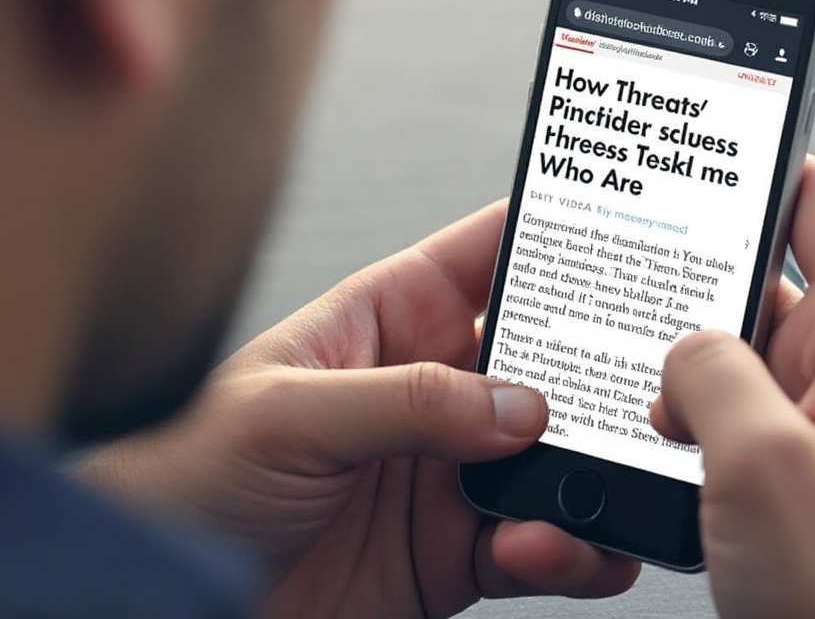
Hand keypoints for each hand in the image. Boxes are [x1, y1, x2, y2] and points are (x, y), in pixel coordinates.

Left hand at [81, 201, 639, 618]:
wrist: (170, 593)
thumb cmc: (190, 472)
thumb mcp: (287, 410)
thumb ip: (404, 400)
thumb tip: (514, 404)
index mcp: (390, 319)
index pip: (487, 256)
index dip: (552, 238)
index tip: (618, 234)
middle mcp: (432, 389)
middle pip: (544, 360)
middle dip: (595, 368)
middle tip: (640, 382)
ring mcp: (451, 470)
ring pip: (554, 456)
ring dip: (589, 469)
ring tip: (594, 484)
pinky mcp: (457, 547)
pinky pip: (537, 542)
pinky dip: (565, 549)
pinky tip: (547, 546)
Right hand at [650, 158, 814, 618]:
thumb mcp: (762, 461)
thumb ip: (711, 370)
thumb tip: (680, 350)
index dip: (766, 164)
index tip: (712, 144)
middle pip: (762, 278)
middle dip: (695, 277)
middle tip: (635, 269)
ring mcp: (814, 422)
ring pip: (733, 349)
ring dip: (682, 358)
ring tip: (635, 366)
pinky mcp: (785, 467)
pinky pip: (726, 408)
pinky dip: (684, 410)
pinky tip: (653, 429)